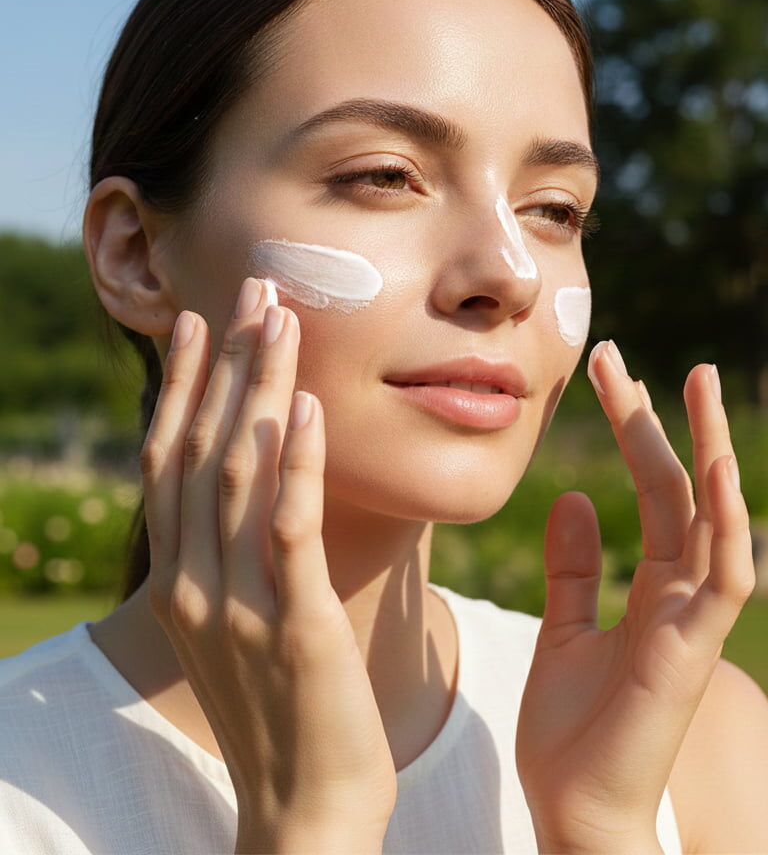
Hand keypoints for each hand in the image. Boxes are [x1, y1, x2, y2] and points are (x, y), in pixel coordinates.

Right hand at [140, 277, 395, 853]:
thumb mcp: (238, 623)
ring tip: (280, 321)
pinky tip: (308, 409)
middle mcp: (194, 583)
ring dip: (260, 390)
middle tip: (252, 289)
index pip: (169, 461)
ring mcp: (239, 603)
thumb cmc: (281, 709)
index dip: (181, 387)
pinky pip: (290, 529)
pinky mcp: (293, 624)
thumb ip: (232, 555)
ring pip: (240, 472)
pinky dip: (297, 464)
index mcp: (178, 580)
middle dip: (225, 363)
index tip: (198, 323)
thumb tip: (254, 482)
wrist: (304, 810)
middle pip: (202, 448)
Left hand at [515, 341, 754, 853]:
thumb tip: (574, 497)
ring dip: (706, 450)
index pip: (650, 489)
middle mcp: (680, 593)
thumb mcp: (563, 630)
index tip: (607, 371)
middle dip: (659, 420)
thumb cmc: (572, 730)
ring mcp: (692, 620)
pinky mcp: (690, 650)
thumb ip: (573, 568)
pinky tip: (712, 469)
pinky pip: (720, 577)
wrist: (572, 810)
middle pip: (677, 489)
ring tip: (696, 384)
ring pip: (712, 520)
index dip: (632, 428)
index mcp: (652, 586)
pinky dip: (721, 523)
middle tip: (627, 355)